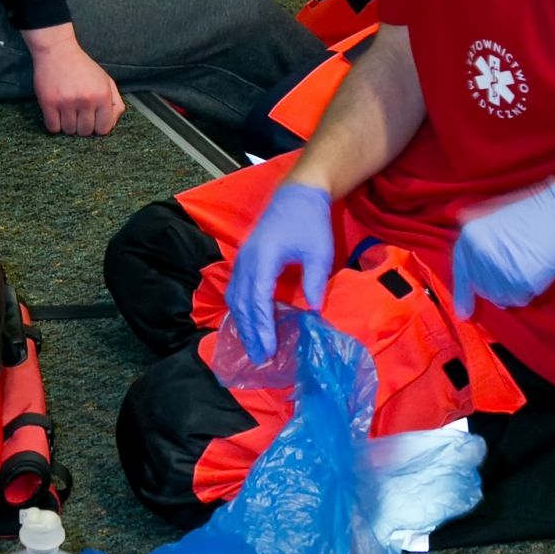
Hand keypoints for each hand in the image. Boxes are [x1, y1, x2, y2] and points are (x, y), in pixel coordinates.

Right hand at [26, 26, 123, 135]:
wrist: (58, 50)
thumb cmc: (83, 67)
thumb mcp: (106, 80)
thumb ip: (115, 103)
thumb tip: (111, 124)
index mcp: (102, 95)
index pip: (104, 129)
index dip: (97, 127)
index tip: (92, 120)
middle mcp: (86, 100)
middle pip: (85, 132)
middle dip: (82, 126)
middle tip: (78, 114)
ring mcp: (66, 102)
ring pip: (69, 131)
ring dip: (68, 125)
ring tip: (67, 111)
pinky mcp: (49, 102)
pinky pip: (53, 128)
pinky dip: (55, 124)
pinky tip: (57, 113)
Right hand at [227, 182, 334, 364]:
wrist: (298, 194)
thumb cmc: (310, 221)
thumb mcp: (320, 252)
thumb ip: (315, 282)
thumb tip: (314, 313)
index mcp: (263, 257)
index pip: (257, 299)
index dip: (262, 327)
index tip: (268, 350)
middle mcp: (246, 260)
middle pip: (241, 302)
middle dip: (250, 332)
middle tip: (259, 359)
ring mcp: (242, 259)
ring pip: (234, 297)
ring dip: (242, 323)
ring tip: (254, 348)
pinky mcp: (244, 259)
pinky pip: (236, 289)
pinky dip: (241, 310)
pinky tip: (250, 324)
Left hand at [452, 181, 554, 319]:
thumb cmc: (530, 215)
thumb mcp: (492, 219)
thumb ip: (477, 242)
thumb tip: (472, 270)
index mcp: (470, 235)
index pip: (461, 271)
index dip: (462, 294)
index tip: (463, 314)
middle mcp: (478, 253)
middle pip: (481, 287)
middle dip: (495, 286)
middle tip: (513, 271)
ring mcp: (498, 268)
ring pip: (498, 297)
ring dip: (511, 290)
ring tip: (525, 267)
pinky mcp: (518, 281)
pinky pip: (517, 299)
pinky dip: (526, 293)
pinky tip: (533, 273)